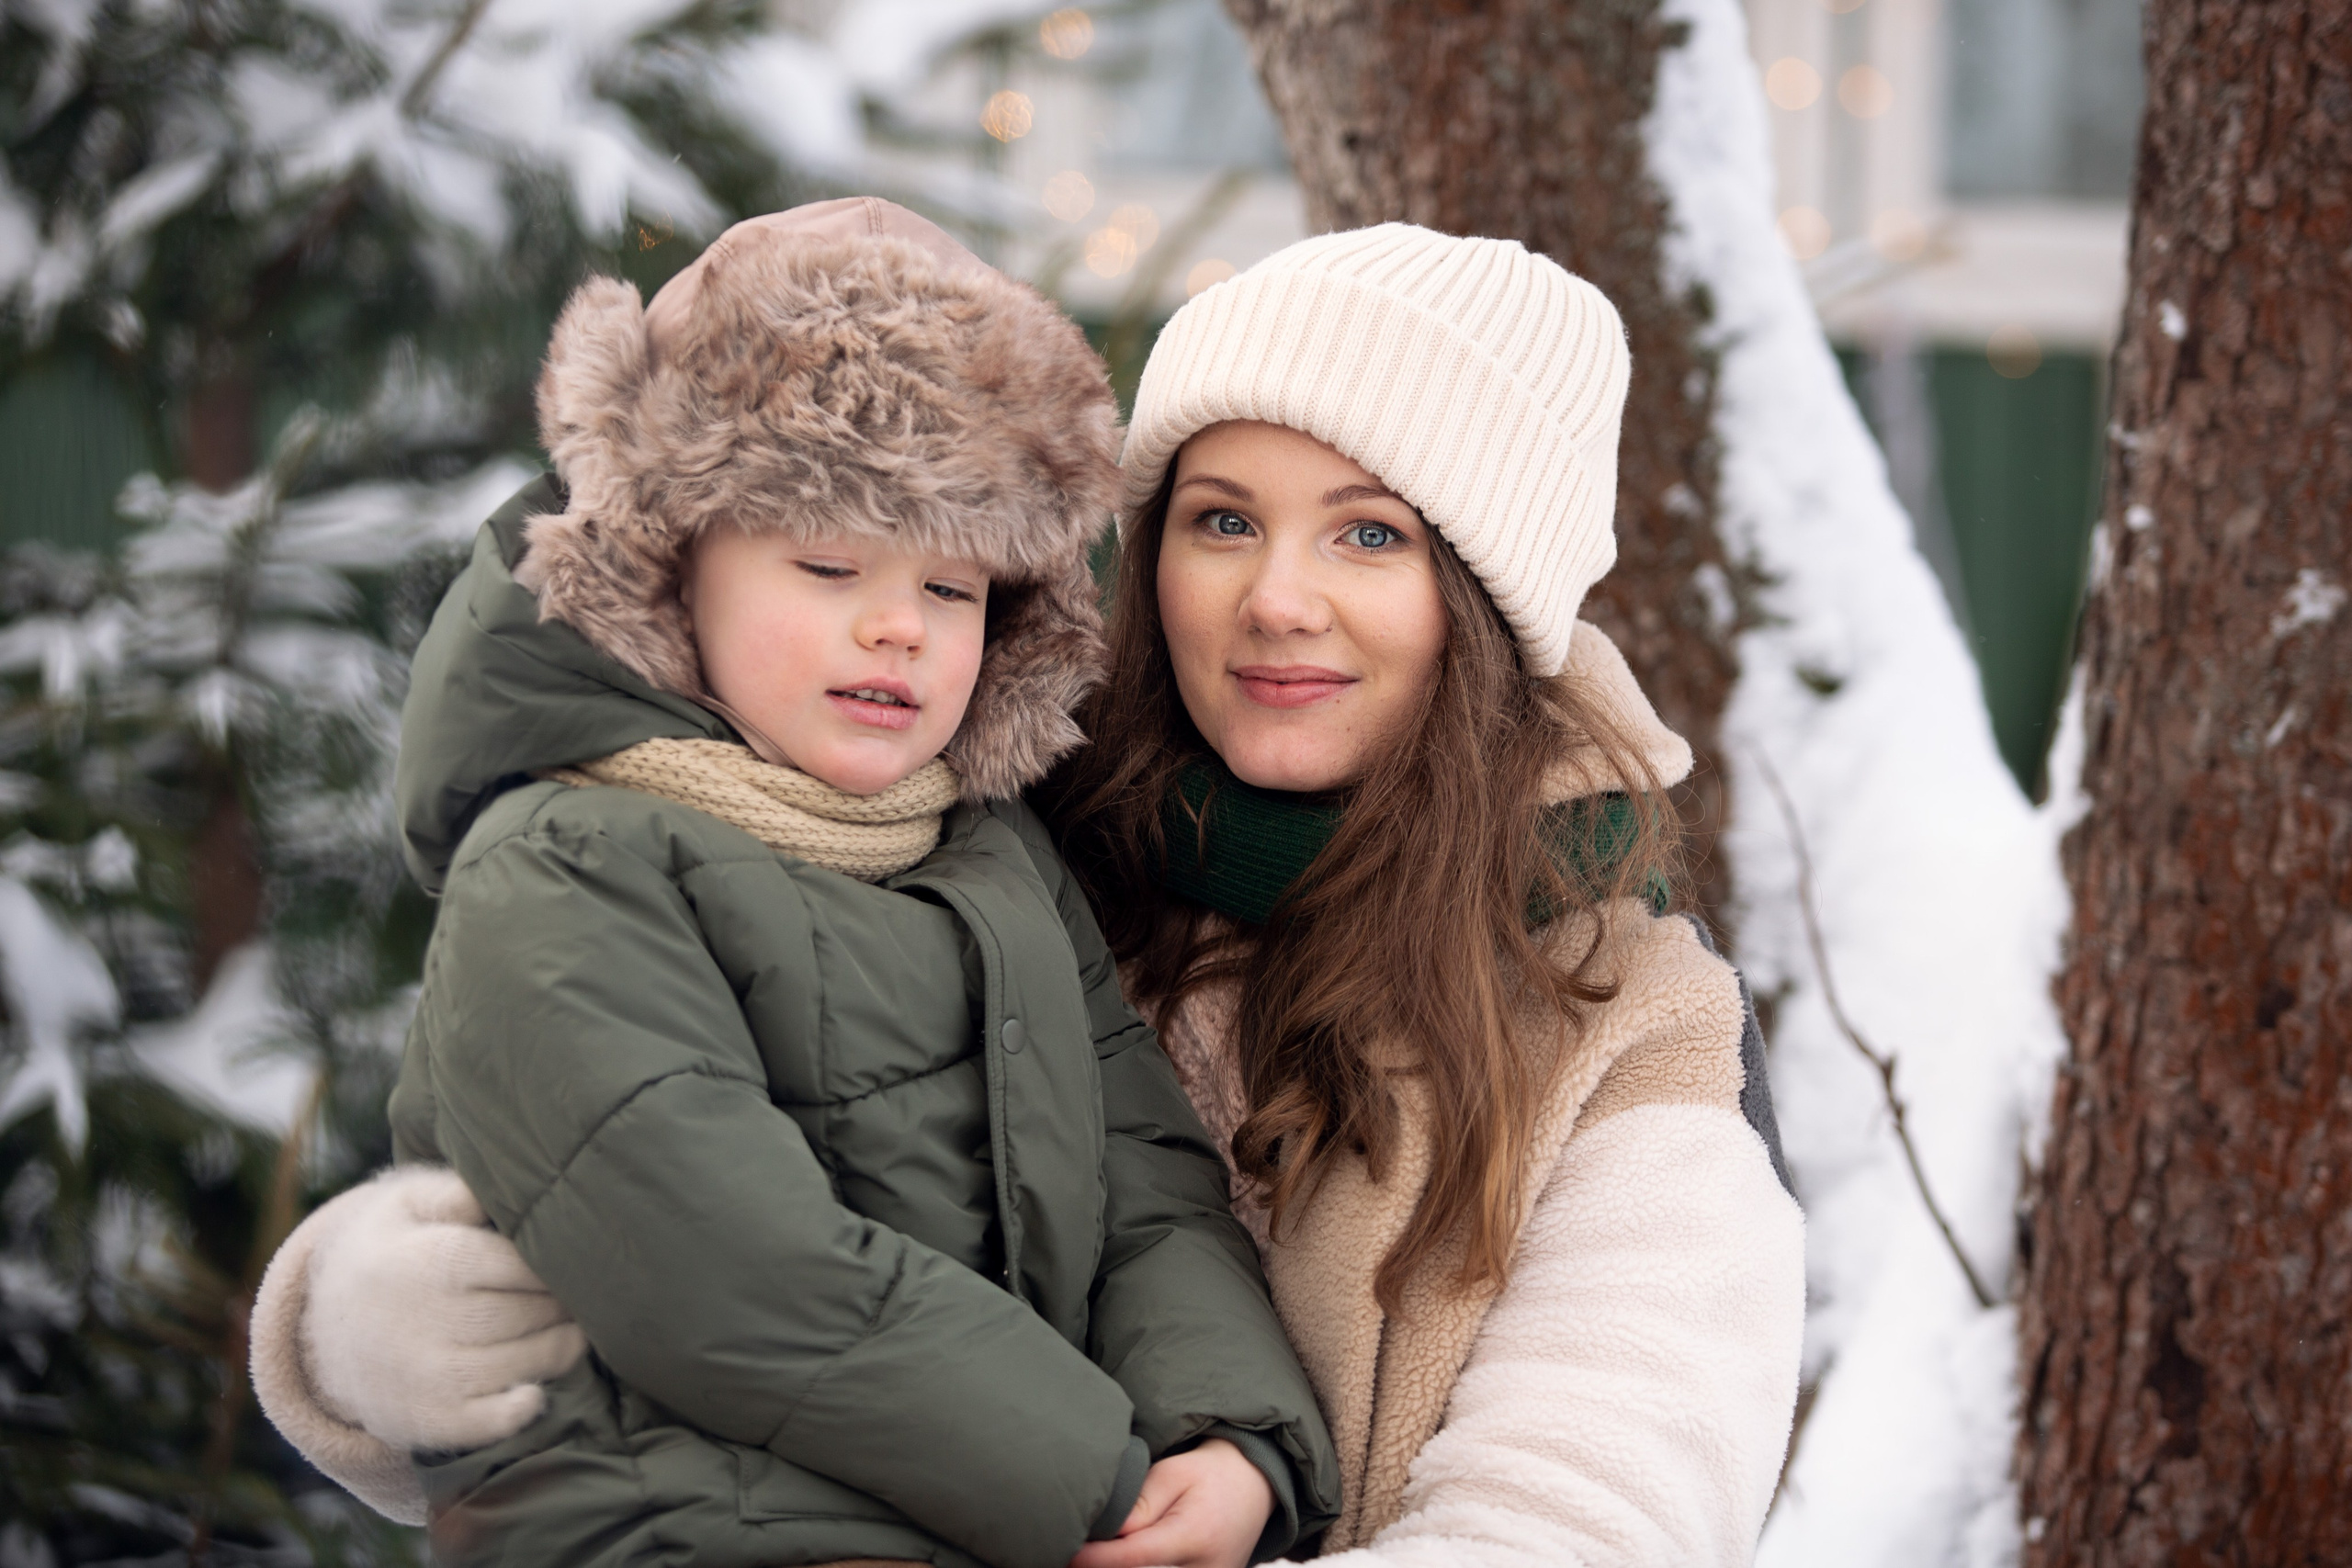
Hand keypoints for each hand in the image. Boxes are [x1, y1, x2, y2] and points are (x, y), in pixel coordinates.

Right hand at [301, 1166, 586, 1451]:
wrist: (320, 1330)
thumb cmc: (389, 1251)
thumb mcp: (406, 1205)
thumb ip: (456, 1192)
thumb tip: (494, 1190)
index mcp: (432, 1261)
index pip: (525, 1263)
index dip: (557, 1262)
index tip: (579, 1257)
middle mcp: (429, 1321)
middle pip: (532, 1311)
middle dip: (565, 1303)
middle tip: (584, 1294)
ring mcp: (428, 1376)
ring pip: (526, 1361)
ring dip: (562, 1347)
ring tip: (575, 1330)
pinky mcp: (430, 1420)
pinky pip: (493, 1422)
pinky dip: (522, 1408)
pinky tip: (534, 1392)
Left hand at [1068, 1437, 1273, 1567]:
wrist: (1254, 1485)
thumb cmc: (1210, 1474)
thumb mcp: (1173, 1473)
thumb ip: (1140, 1505)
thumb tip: (1104, 1534)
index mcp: (1194, 1536)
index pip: (1133, 1557)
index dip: (1095, 1558)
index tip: (1067, 1552)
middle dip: (1108, 1565)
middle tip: (1079, 1550)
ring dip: (1124, 1566)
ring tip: (1102, 1551)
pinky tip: (1126, 1558)